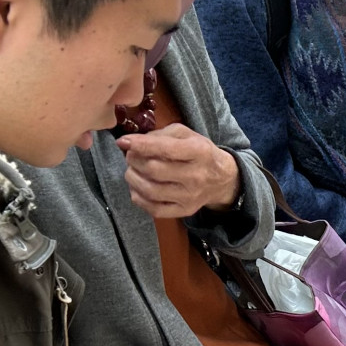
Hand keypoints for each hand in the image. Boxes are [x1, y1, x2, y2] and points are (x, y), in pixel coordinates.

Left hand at [116, 123, 240, 217]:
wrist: (222, 179)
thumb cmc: (200, 153)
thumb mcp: (187, 135)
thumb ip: (161, 135)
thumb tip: (134, 142)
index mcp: (198, 152)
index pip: (165, 149)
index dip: (140, 145)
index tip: (123, 141)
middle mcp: (196, 176)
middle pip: (154, 170)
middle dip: (134, 161)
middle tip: (130, 156)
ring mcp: (190, 197)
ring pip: (150, 191)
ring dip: (133, 179)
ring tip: (132, 171)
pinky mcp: (184, 211)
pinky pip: (154, 209)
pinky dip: (138, 198)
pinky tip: (137, 188)